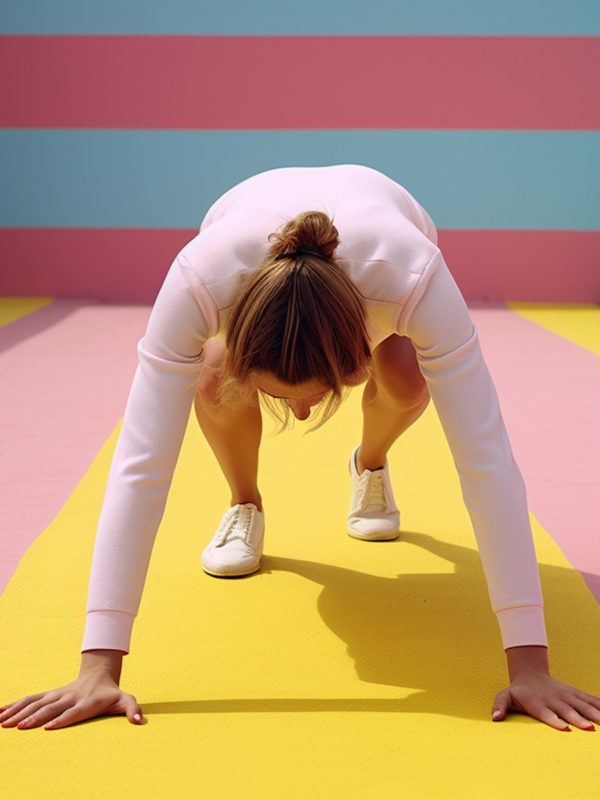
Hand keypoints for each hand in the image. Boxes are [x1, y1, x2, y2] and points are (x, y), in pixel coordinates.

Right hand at [0, 671, 143, 729]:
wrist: (99, 674)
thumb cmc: (111, 693)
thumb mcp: (125, 699)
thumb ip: (132, 709)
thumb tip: (140, 720)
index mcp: (86, 702)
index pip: (74, 712)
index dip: (63, 719)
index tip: (49, 727)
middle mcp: (69, 698)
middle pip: (50, 708)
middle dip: (35, 718)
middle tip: (19, 728)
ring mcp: (57, 695)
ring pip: (36, 703)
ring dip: (19, 712)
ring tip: (3, 722)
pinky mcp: (49, 695)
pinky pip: (30, 699)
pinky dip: (14, 705)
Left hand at [492, 670, 599, 730]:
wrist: (530, 673)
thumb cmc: (518, 692)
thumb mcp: (505, 696)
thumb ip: (499, 705)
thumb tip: (495, 717)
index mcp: (536, 701)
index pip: (546, 712)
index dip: (554, 720)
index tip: (565, 728)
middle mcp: (553, 698)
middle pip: (566, 709)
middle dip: (578, 718)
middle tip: (588, 728)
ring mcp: (565, 694)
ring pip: (581, 704)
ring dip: (593, 713)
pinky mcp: (574, 693)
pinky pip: (589, 699)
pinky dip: (599, 704)